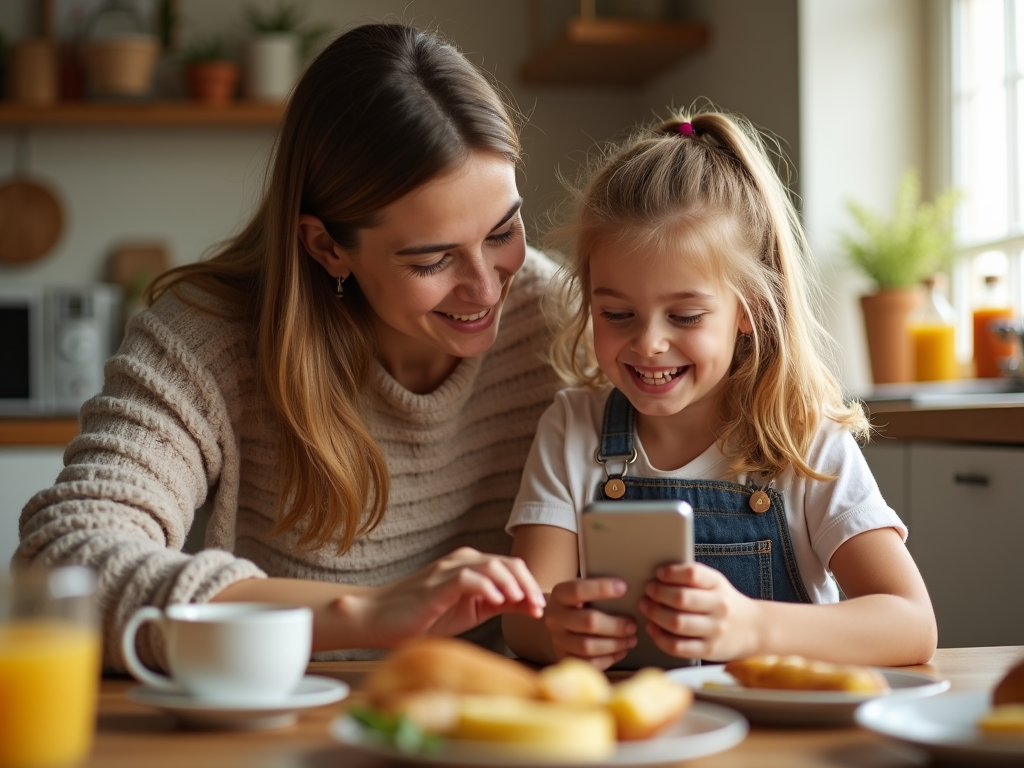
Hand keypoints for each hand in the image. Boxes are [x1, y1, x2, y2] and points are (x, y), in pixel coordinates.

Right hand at [345, 547, 546, 647]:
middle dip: (528, 585)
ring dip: (512, 585)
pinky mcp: (436, 585)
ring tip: (522, 604)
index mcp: (472, 566)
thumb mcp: (470, 611)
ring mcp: (448, 570)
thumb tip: (530, 604)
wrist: (377, 619)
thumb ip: (497, 604)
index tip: (541, 610)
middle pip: (508, 563)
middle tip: (537, 608)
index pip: (511, 567)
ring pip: (491, 565)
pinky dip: (487, 587)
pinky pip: (467, 578)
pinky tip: (497, 602)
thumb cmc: (422, 617)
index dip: (530, 585)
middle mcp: (463, 562)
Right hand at [544, 577, 637, 669]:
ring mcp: (558, 640)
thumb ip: (597, 590)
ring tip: (631, 639)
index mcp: (559, 595)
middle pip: (588, 622)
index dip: (601, 588)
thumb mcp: (581, 591)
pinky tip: (621, 651)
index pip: (578, 590)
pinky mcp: (565, 658)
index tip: (623, 588)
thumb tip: (624, 589)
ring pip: (588, 646)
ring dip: (615, 644)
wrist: (558, 623)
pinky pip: (589, 663)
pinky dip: (609, 658)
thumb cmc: (578, 604)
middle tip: (632, 625)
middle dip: (615, 625)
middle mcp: (555, 618)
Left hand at [640, 562, 762, 660]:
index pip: (693, 574)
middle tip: (648, 590)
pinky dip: (659, 637)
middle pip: (681, 599)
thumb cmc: (722, 602)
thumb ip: (691, 579)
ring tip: (646, 607)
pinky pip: (677, 646)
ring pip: (677, 623)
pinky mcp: (708, 650)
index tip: (659, 574)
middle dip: (658, 593)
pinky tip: (652, 628)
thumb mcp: (715, 584)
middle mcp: (719, 607)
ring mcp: (715, 630)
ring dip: (655, 614)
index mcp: (718, 584)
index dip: (672, 573)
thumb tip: (657, 576)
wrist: (753, 629)